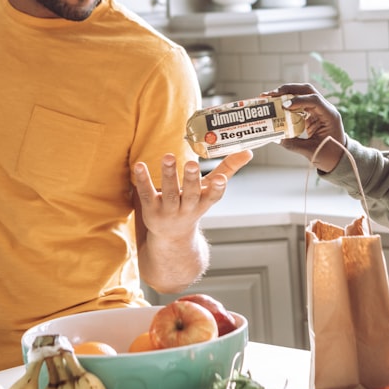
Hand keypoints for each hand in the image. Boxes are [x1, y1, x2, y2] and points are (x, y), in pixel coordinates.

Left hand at [131, 150, 253, 238]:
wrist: (172, 236)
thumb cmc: (194, 204)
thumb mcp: (210, 190)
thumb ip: (228, 169)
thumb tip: (248, 152)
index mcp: (204, 203)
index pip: (213, 197)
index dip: (218, 189)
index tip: (222, 179)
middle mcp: (187, 209)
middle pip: (190, 195)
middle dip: (191, 180)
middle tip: (191, 164)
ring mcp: (168, 211)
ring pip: (169, 193)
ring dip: (169, 175)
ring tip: (168, 156)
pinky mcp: (151, 210)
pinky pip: (147, 194)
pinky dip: (143, 180)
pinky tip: (140, 165)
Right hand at [262, 84, 346, 171]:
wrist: (339, 158)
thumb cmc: (329, 155)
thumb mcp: (311, 151)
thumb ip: (293, 144)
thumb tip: (277, 137)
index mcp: (330, 116)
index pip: (315, 100)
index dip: (299, 100)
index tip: (284, 106)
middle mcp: (325, 108)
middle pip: (307, 90)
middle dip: (288, 90)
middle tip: (271, 94)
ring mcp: (319, 109)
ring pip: (302, 94)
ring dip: (286, 93)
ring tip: (269, 96)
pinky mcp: (312, 113)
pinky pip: (299, 103)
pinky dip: (287, 102)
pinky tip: (275, 104)